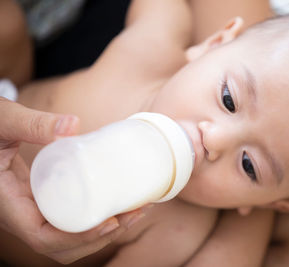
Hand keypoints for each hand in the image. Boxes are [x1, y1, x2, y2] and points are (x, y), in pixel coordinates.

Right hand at [0, 97, 144, 263]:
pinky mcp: (43, 200)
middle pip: (64, 245)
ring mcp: (34, 209)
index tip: (111, 222)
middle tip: (135, 214)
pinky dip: (95, 218)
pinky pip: (69, 220)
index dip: (80, 238)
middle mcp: (22, 214)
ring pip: (68, 237)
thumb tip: (73, 125)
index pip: (44, 238)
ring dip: (104, 232)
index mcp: (9, 204)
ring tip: (136, 211)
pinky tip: (119, 202)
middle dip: (102, 237)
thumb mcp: (4, 121)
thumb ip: (31, 123)